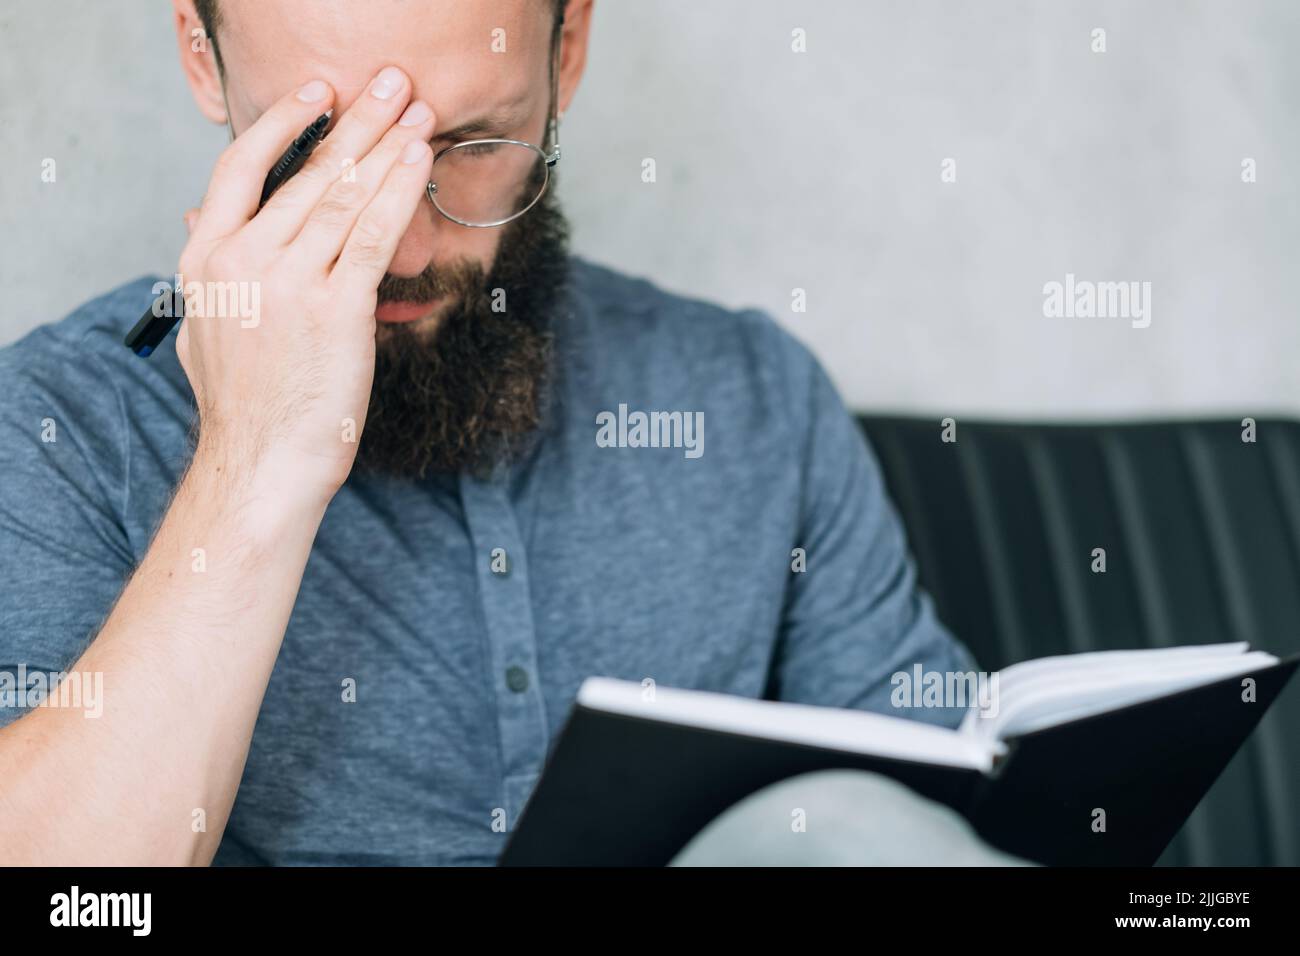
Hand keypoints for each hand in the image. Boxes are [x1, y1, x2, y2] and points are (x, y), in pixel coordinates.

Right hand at [175, 67, 435, 501]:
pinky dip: (399, 191)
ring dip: (386, 145)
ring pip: (344, 195)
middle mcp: (243, 260)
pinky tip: (419, 161)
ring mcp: (290, 281)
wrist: (262, 465)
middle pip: (306, 172)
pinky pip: (374, 234)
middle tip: (390, 84)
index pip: (238, 169)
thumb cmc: (244, 407)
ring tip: (417, 110)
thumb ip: (209, 271)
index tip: (317, 95)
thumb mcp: (205, 330)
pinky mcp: (338, 308)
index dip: (281, 125)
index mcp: (205, 260)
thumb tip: (199, 219)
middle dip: (357, 122)